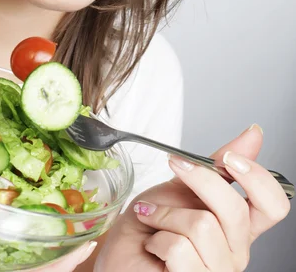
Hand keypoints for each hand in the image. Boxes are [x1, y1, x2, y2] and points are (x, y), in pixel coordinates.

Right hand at [0, 179, 94, 271]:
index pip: (12, 269)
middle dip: (56, 237)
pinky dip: (7, 202)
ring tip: (67, 189)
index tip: (86, 241)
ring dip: (36, 218)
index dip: (53, 262)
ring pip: (7, 237)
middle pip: (20, 254)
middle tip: (89, 203)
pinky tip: (16, 179)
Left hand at [94, 125, 290, 270]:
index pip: (273, 205)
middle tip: (175, 166)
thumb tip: (253, 134)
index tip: (229, 157)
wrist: (120, 253)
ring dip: (166, 214)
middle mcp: (235, 251)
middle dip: (198, 180)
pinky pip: (180, 249)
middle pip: (235, 210)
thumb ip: (216, 164)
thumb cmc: (149, 222)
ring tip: (153, 218)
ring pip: (203, 226)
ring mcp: (217, 271)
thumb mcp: (183, 184)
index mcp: (238, 226)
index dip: (258, 178)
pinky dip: (157, 239)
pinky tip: (152, 245)